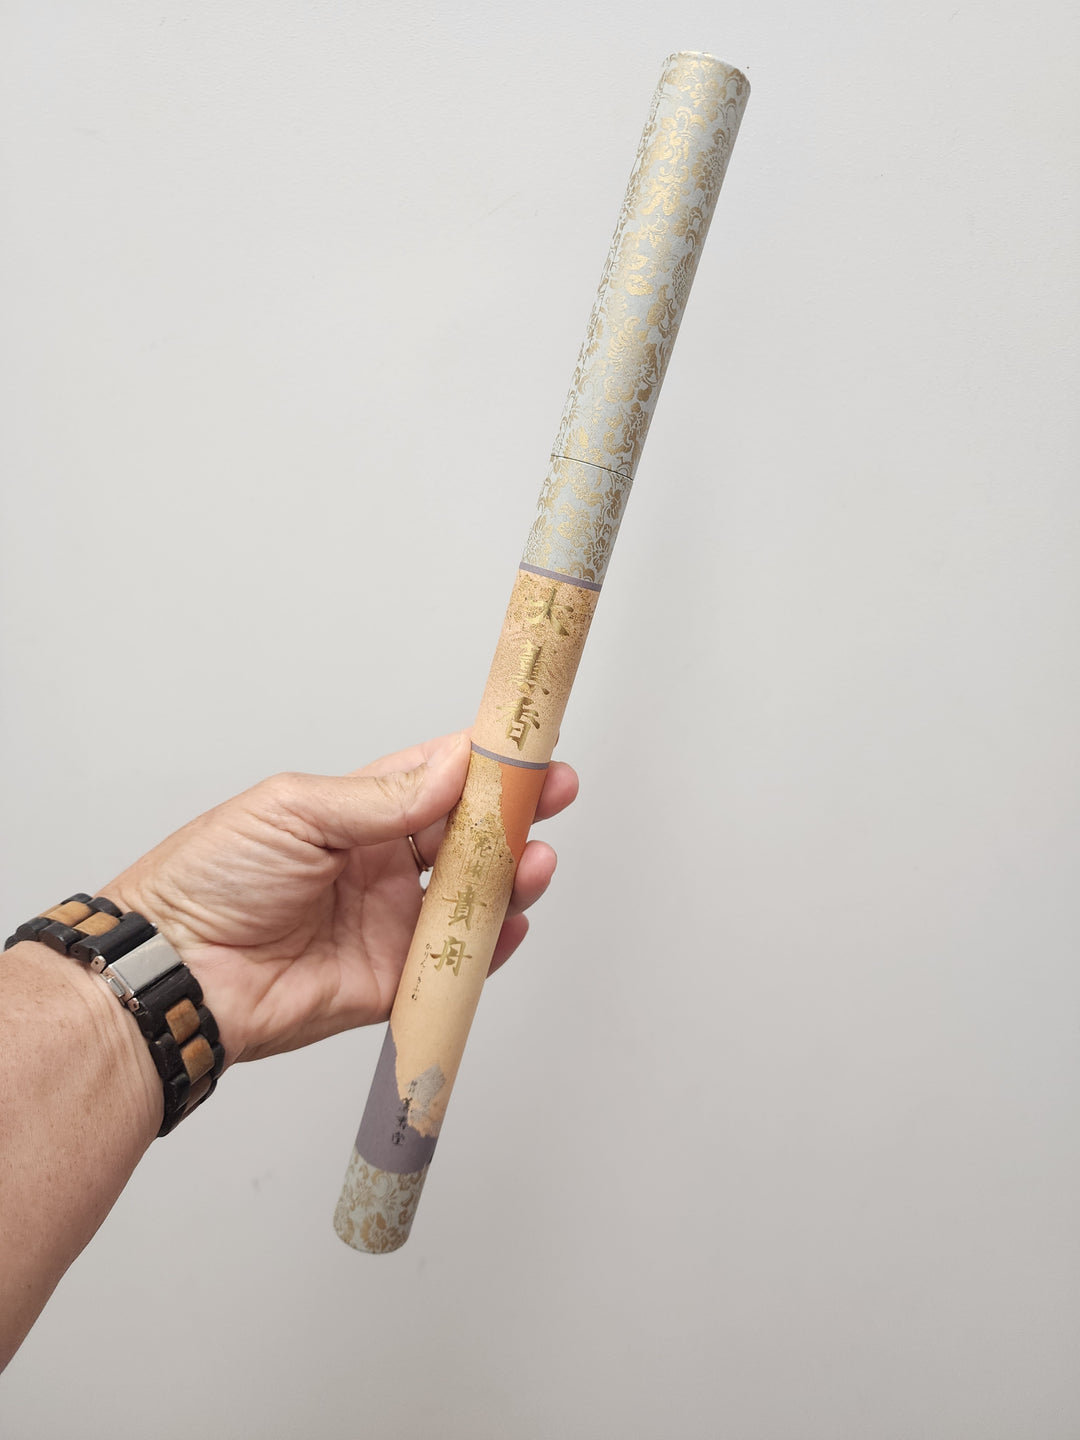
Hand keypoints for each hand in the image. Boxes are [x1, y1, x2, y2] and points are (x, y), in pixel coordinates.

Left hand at [105, 732, 577, 1064]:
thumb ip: (384, 798)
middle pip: (465, 837)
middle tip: (553, 792)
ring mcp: (389, 924)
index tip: (527, 743)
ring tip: (534, 859)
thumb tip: (455, 767)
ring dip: (511, 876)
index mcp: (354, 815)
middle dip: (514, 815)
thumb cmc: (211, 877)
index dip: (484, 763)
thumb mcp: (296, 812)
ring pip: (471, 898)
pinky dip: (491, 946)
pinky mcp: (390, 981)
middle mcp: (379, 866)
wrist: (176, 971)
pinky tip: (512, 921)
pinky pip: (454, 965)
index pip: (435, 779)